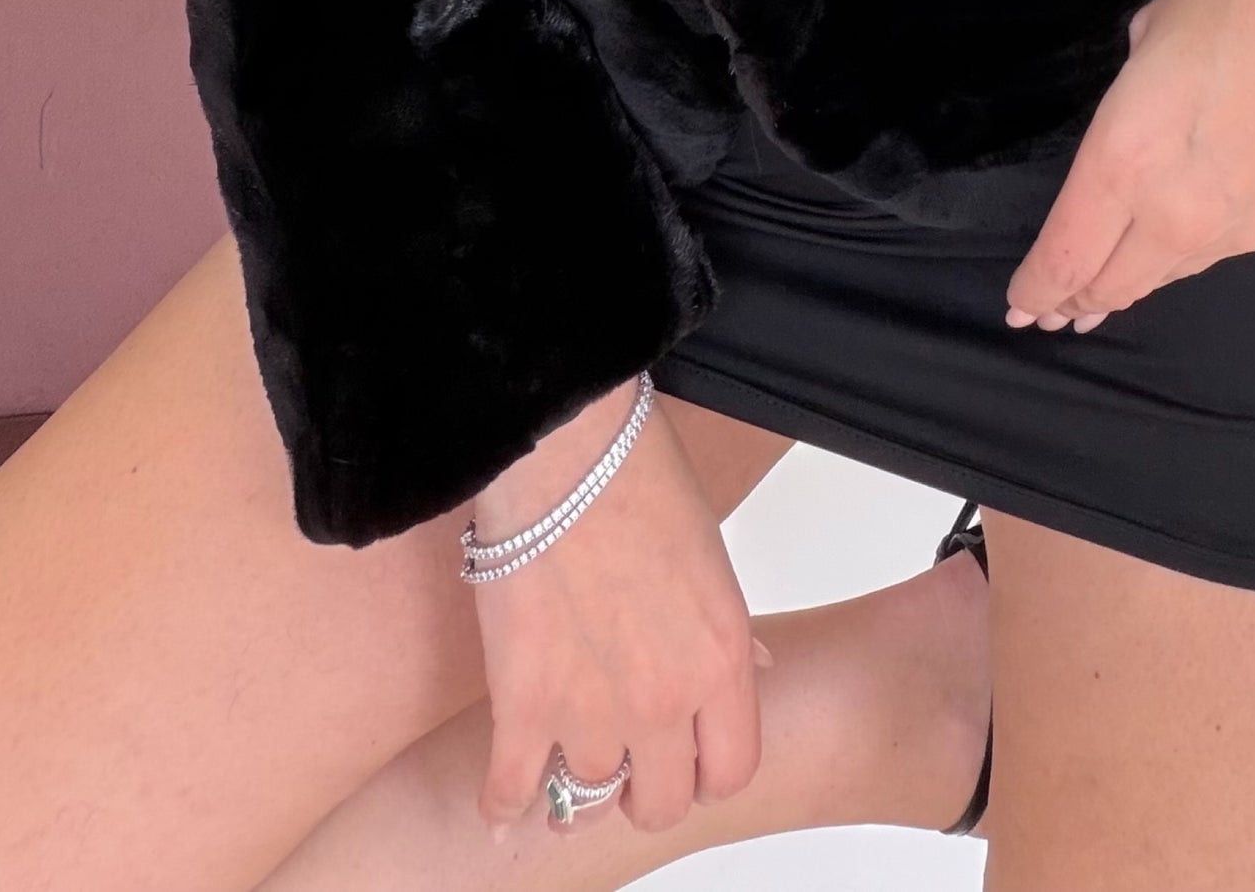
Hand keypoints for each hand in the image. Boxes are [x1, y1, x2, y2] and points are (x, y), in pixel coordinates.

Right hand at [472, 378, 773, 838]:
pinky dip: (506, 800)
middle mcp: (666, 701)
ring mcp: (593, 711)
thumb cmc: (640, 478)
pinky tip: (505, 795)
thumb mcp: (712, 559)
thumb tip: (748, 669)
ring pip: (588, 796)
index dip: (706, 772)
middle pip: (662, 803)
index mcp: (720, 660)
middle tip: (627, 765)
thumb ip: (723, 634)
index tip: (687, 760)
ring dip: (575, 779)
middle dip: (645, 789)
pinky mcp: (524, 706)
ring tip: (561, 756)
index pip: (731, 771)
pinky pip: (514, 792)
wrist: (568, 451)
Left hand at [1005, 0, 1254, 332]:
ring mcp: (1234, 229)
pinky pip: (1213, 258)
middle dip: (1071, 301)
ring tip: (1101, 300)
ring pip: (1163, 277)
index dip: (1036, 285)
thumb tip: (1140, 118)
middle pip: (1109, 282)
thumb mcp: (1154, 29)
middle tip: (1048, 313)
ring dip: (1125, 289)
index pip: (1065, 252)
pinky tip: (1174, 258)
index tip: (1016, 305)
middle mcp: (1173, 214)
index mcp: (1125, 160)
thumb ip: (1132, 98)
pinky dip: (1180, 264)